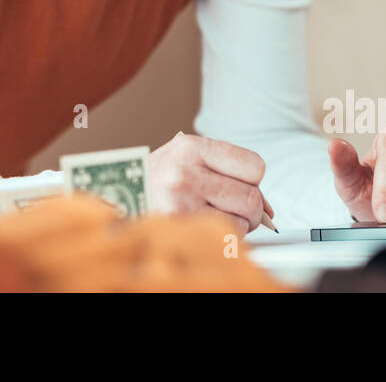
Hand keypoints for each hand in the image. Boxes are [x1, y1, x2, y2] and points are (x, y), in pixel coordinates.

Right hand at [147, 131, 275, 234]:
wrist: (115, 200)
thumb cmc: (158, 182)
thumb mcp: (187, 162)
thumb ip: (227, 174)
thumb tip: (270, 209)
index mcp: (190, 147)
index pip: (255, 166)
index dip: (253, 181)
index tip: (240, 185)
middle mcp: (185, 171)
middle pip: (251, 197)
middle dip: (252, 209)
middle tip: (235, 210)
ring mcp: (180, 201)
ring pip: (241, 220)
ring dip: (238, 225)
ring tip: (214, 217)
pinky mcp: (178, 226)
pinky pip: (224, 237)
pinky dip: (224, 238)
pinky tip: (203, 228)